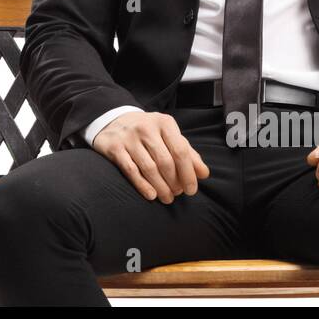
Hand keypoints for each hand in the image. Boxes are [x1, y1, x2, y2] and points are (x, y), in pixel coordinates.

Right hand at [91, 111, 208, 203]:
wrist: (115, 121)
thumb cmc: (149, 132)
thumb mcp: (169, 136)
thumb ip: (187, 153)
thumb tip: (203, 174)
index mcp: (164, 123)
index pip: (180, 151)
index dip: (188, 173)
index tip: (191, 190)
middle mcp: (146, 127)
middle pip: (165, 162)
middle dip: (174, 182)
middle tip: (177, 194)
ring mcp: (129, 137)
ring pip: (149, 168)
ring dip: (161, 187)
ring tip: (167, 198)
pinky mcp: (114, 147)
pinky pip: (131, 171)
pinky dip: (143, 185)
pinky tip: (152, 195)